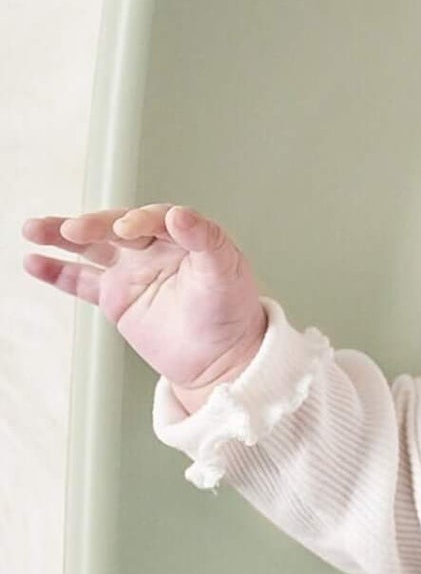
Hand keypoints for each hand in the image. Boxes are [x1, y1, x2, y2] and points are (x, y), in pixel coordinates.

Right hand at [21, 203, 269, 400]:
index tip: (129, 228)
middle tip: (75, 229)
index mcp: (185, 237)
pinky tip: (34, 261)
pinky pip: (81, 280)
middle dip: (94, 224)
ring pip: (91, 247)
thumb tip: (180, 214)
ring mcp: (132, 270)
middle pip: (116, 226)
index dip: (141, 219)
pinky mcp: (115, 297)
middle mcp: (155, 248)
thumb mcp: (227, 273)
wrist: (222, 359)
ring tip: (34, 229)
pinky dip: (57, 271)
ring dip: (61, 236)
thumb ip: (207, 240)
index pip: (157, 218)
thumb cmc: (232, 313)